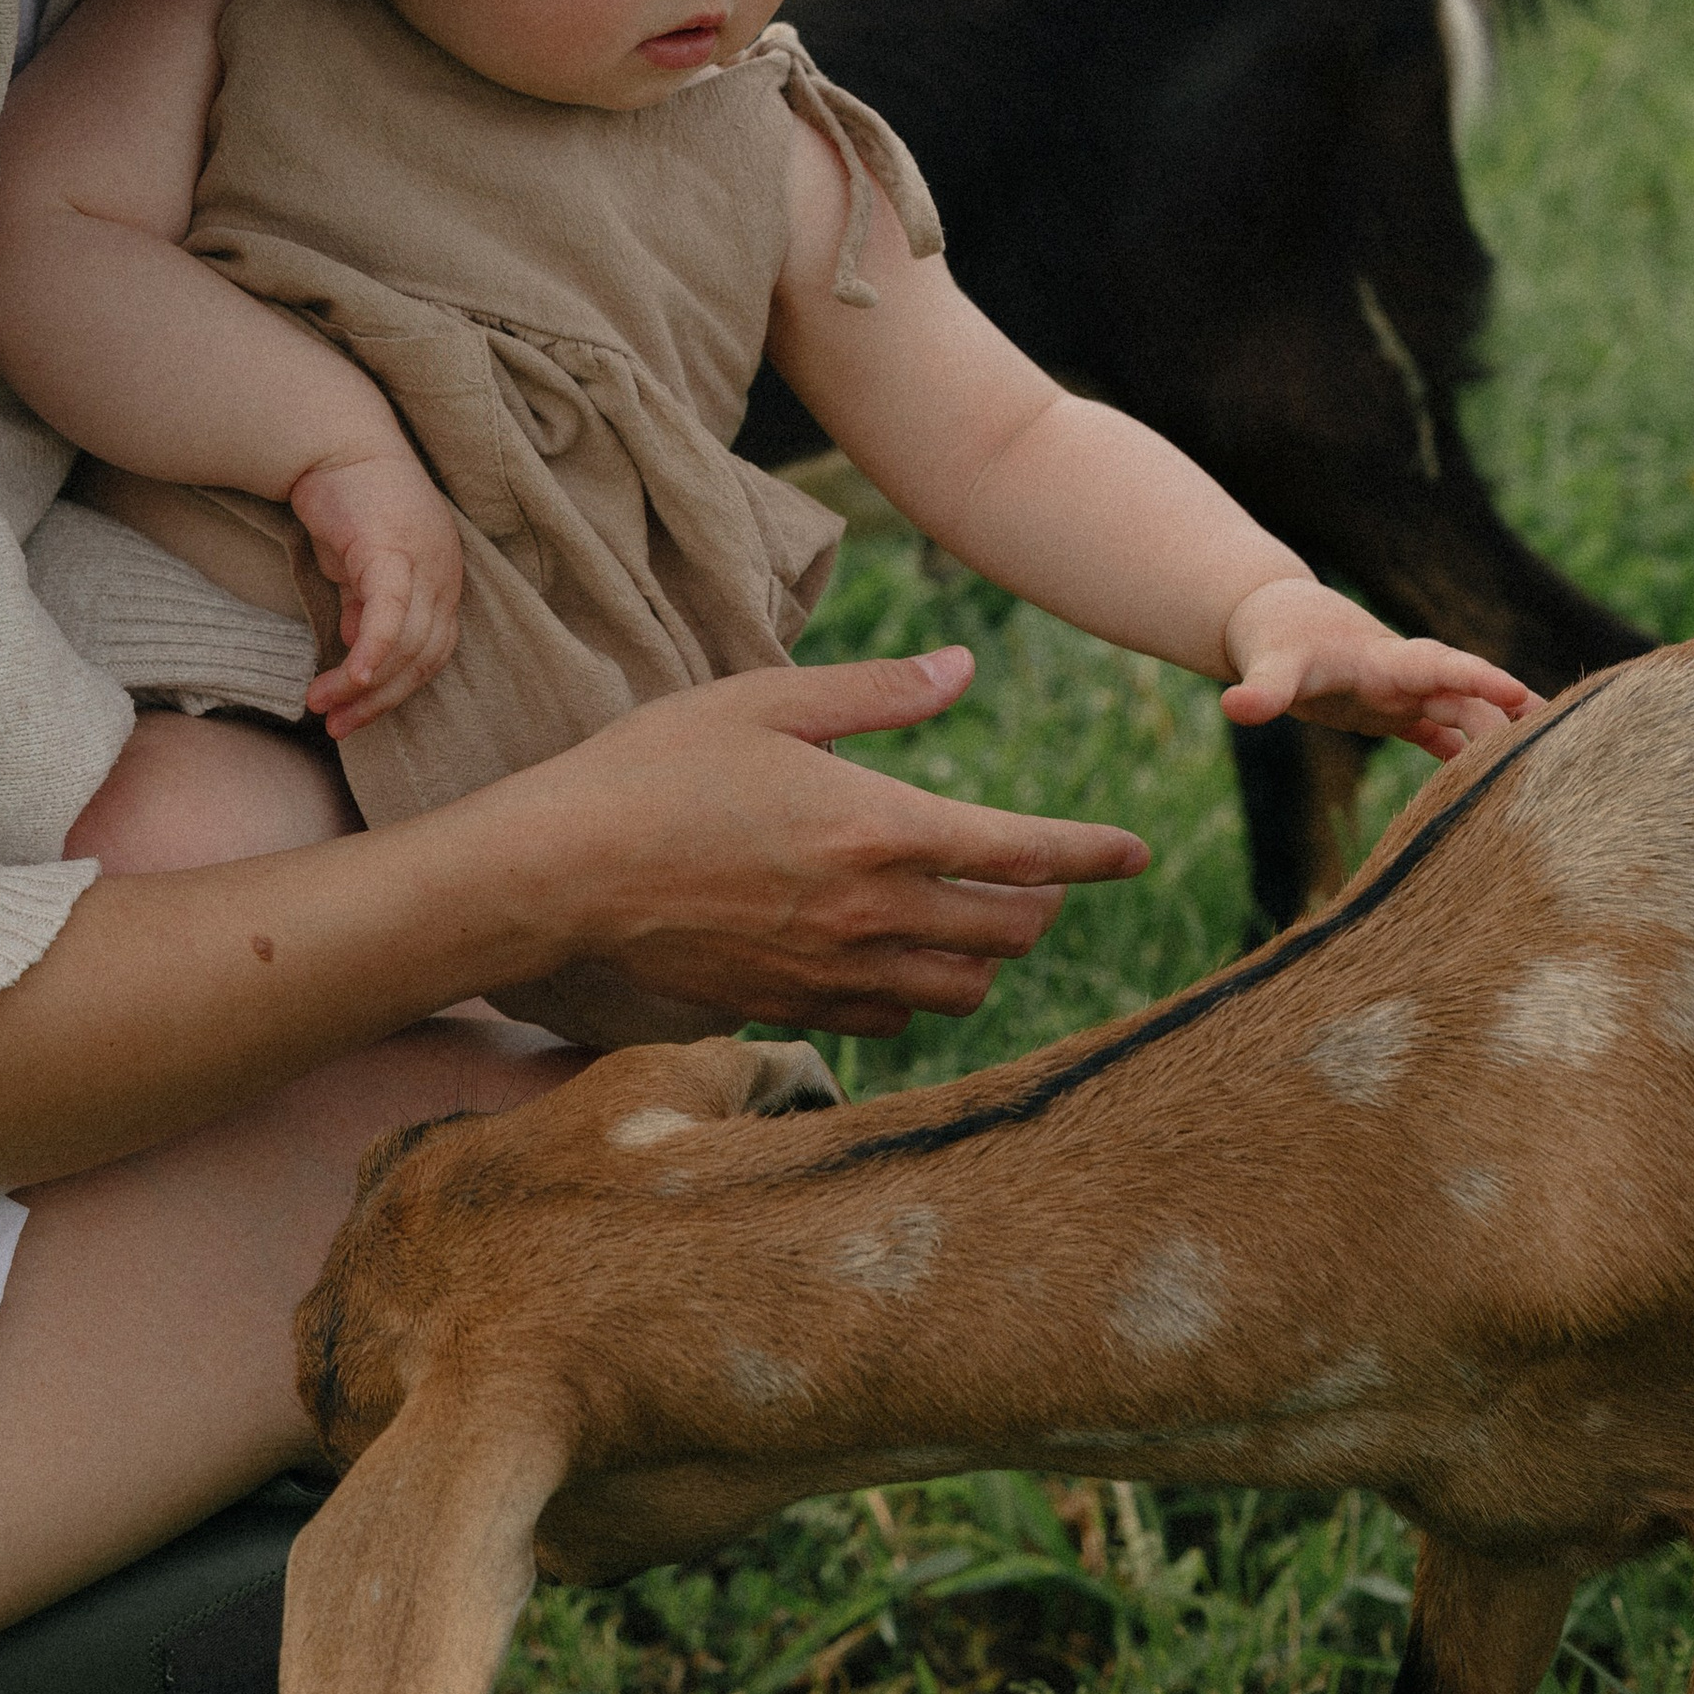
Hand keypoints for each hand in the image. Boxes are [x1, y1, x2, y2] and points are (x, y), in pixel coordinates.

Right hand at [288, 447, 463, 737]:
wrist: (336, 440)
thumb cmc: (350, 500)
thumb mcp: (361, 565)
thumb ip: (366, 605)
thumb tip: (357, 644)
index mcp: (444, 580)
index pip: (431, 655)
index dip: (395, 692)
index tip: (356, 717)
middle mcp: (445, 573)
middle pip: (423, 658)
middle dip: (379, 701)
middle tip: (338, 727)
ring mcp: (425, 560)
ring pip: (406, 643)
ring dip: (363, 684)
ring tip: (322, 704)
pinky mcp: (393, 547)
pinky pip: (389, 612)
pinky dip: (374, 649)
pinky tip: (351, 675)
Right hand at [524, 646, 1148, 1038]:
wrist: (557, 875)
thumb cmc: (653, 770)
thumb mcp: (766, 701)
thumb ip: (877, 693)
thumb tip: (964, 670)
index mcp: (880, 828)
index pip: (1027, 851)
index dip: (1094, 852)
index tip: (1135, 851)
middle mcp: (871, 914)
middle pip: (1008, 932)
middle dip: (1042, 904)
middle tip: (1041, 878)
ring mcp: (830, 973)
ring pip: (960, 990)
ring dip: (986, 957)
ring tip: (976, 921)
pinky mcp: (786, 1008)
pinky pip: (889, 1023)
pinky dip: (915, 996)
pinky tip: (896, 963)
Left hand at [1220, 575, 1530, 758]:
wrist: (1275, 620)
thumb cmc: (1273, 639)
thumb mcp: (1267, 666)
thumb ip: (1259, 691)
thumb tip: (1233, 707)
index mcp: (1385, 661)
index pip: (1441, 666)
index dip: (1479, 680)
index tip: (1520, 693)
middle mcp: (1404, 676)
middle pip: (1466, 696)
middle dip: (1508, 715)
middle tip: (1558, 749)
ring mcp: (1403, 693)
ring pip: (1462, 714)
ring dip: (1495, 737)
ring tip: (1544, 771)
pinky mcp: (1393, 712)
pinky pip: (1441, 734)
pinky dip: (1465, 753)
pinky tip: (1492, 786)